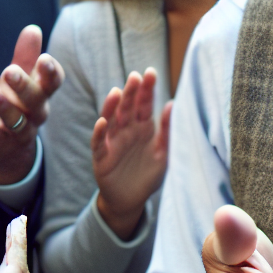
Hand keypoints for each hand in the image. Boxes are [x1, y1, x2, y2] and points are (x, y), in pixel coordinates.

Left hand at [0, 25, 60, 184]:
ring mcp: (19, 132)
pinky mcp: (1, 147)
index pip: (53, 82)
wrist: (8, 149)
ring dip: (4, 106)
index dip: (51, 72)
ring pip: (17, 121)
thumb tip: (33, 28)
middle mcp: (34, 113)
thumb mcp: (20, 80)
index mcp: (41, 93)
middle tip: (10, 71)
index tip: (44, 59)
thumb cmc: (15, 105)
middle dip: (24, 85)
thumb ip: (26, 56)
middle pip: (35, 100)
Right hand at [91, 69, 170, 240]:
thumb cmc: (148, 175)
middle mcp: (127, 130)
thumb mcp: (164, 153)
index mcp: (143, 127)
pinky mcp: (102, 156)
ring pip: (111, 120)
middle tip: (135, 77)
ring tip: (117, 93)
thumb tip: (173, 105)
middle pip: (128, 108)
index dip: (147, 89)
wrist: (131, 200)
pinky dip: (99, 132)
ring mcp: (113, 142)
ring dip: (112, 106)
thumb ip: (168, 131)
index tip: (150, 73)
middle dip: (131, 92)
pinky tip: (102, 122)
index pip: (144, 104)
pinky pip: (99, 142)